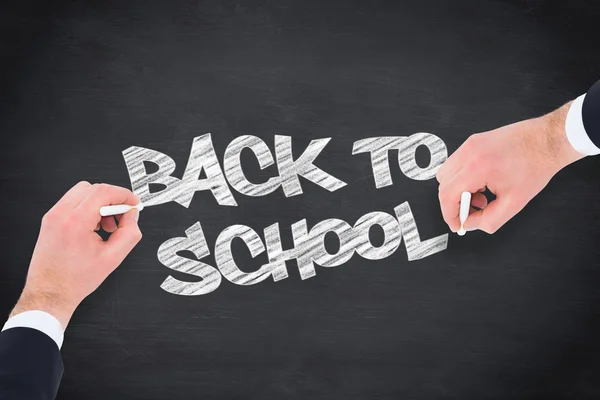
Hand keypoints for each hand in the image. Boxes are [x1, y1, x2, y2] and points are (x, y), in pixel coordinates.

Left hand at [10, 182, 141, 328]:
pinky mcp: (50, 220)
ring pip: (82, 192)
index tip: (133, 202)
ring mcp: (52, 216)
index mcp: (75, 222)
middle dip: (113, 199)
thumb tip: (132, 215)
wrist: (50, 292)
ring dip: (100, 203)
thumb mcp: (113, 258)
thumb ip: (129, 233)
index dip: (124, 194)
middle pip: (93, 188)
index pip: (103, 192)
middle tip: (122, 216)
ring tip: (106, 225)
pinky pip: (73, 202)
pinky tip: (94, 227)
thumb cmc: (74, 280)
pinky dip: (88, 208)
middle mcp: (60, 215)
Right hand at [436, 102, 583, 233]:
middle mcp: (469, 153)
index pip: (447, 195)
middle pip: (443, 184)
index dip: (449, 214)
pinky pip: (456, 163)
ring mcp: (470, 144)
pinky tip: (482, 183)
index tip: (456, 224)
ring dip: (458, 189)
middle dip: (454, 203)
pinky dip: (463, 177)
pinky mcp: (473, 141)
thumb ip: (489, 220)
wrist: (548, 141)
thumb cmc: (536, 165)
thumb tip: (471, 224)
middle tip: (472, 211)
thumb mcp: (514, 203)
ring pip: (447, 173)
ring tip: (481, 195)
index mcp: (477, 168)